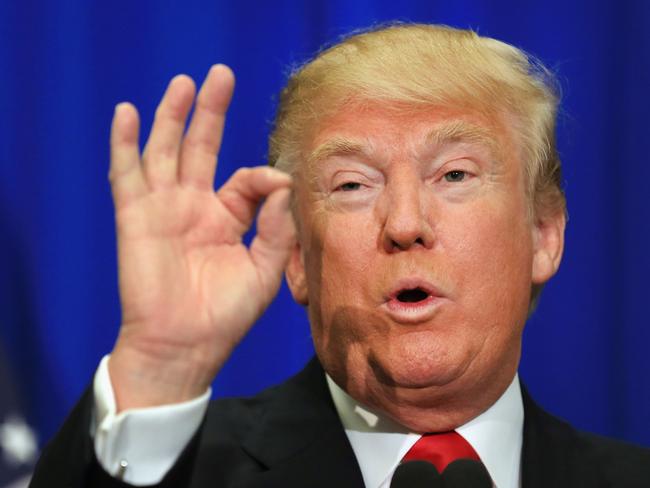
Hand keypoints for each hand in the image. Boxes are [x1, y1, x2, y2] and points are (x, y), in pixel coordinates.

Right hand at [107, 65, 294, 409]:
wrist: (184, 347)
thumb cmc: (225, 316)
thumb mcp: (263, 271)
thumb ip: (275, 228)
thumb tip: (281, 181)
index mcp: (226, 219)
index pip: (246, 180)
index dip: (262, 176)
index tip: (277, 182)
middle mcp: (195, 207)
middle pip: (201, 148)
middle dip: (210, 112)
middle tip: (221, 74)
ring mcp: (163, 209)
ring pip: (165, 151)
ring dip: (172, 116)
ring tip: (184, 82)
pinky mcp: (136, 218)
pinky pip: (126, 174)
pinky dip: (125, 144)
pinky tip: (129, 113)